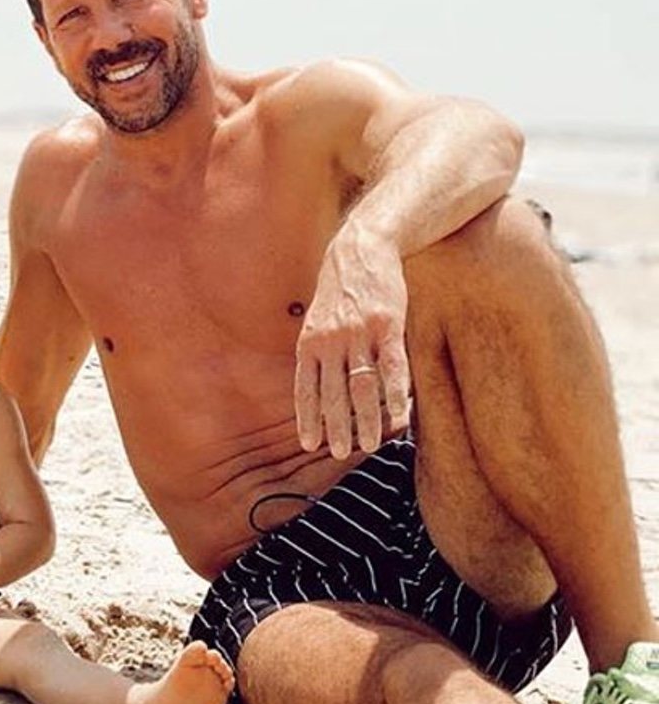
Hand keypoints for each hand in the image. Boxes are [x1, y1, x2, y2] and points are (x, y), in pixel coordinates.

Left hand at [295, 226, 412, 458]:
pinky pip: (393, 368)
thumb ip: (316, 351)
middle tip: (339, 454)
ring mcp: (360, 334)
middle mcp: (331, 340)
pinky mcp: (389, 326)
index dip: (308, 417)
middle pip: (333, 393)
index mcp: (310, 342)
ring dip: (366, 420)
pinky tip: (399, 418)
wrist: (363, 249)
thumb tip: (317, 387)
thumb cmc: (340, 290)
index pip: (305, 388)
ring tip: (368, 445)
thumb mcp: (317, 319)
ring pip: (362, 386)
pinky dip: (396, 396)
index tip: (309, 443)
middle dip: (335, 427)